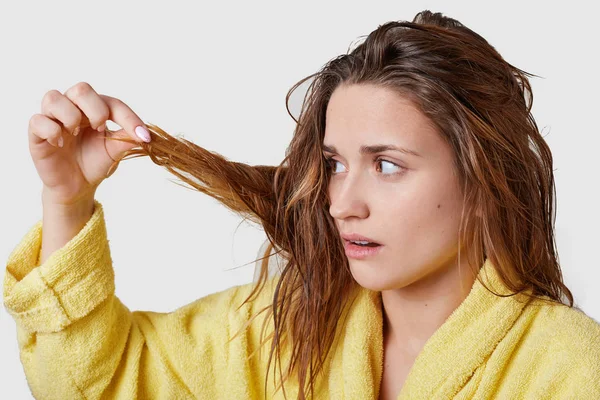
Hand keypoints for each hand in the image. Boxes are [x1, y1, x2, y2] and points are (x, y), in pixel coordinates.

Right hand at [29, 82, 151, 205]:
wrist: (77, 186)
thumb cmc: (94, 162)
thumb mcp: (115, 151)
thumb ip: (127, 139)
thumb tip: (146, 134)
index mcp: (94, 110)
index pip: (111, 103)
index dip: (128, 117)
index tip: (143, 136)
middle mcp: (73, 108)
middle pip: (81, 89)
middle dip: (95, 109)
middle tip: (100, 128)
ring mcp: (53, 119)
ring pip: (53, 97)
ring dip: (70, 116)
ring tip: (75, 133)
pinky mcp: (36, 134)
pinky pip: (37, 120)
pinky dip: (51, 130)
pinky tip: (59, 143)